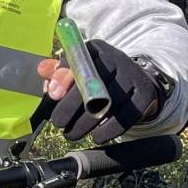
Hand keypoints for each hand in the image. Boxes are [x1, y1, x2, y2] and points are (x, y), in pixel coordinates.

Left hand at [34, 40, 167, 144]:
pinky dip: (109, 130)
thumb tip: (43, 71)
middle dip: (71, 107)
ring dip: (86, 124)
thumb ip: (58, 71)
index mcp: (96, 49)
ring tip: (71, 134)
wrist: (136, 82)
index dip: (64, 77)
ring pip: (108, 103)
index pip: (78, 59)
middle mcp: (117, 58)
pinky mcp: (145, 95)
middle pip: (93, 83)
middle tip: (58, 124)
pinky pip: (126, 116)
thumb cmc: (97, 78)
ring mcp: (133, 76)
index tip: (52, 95)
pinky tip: (97, 137)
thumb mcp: (78, 70)